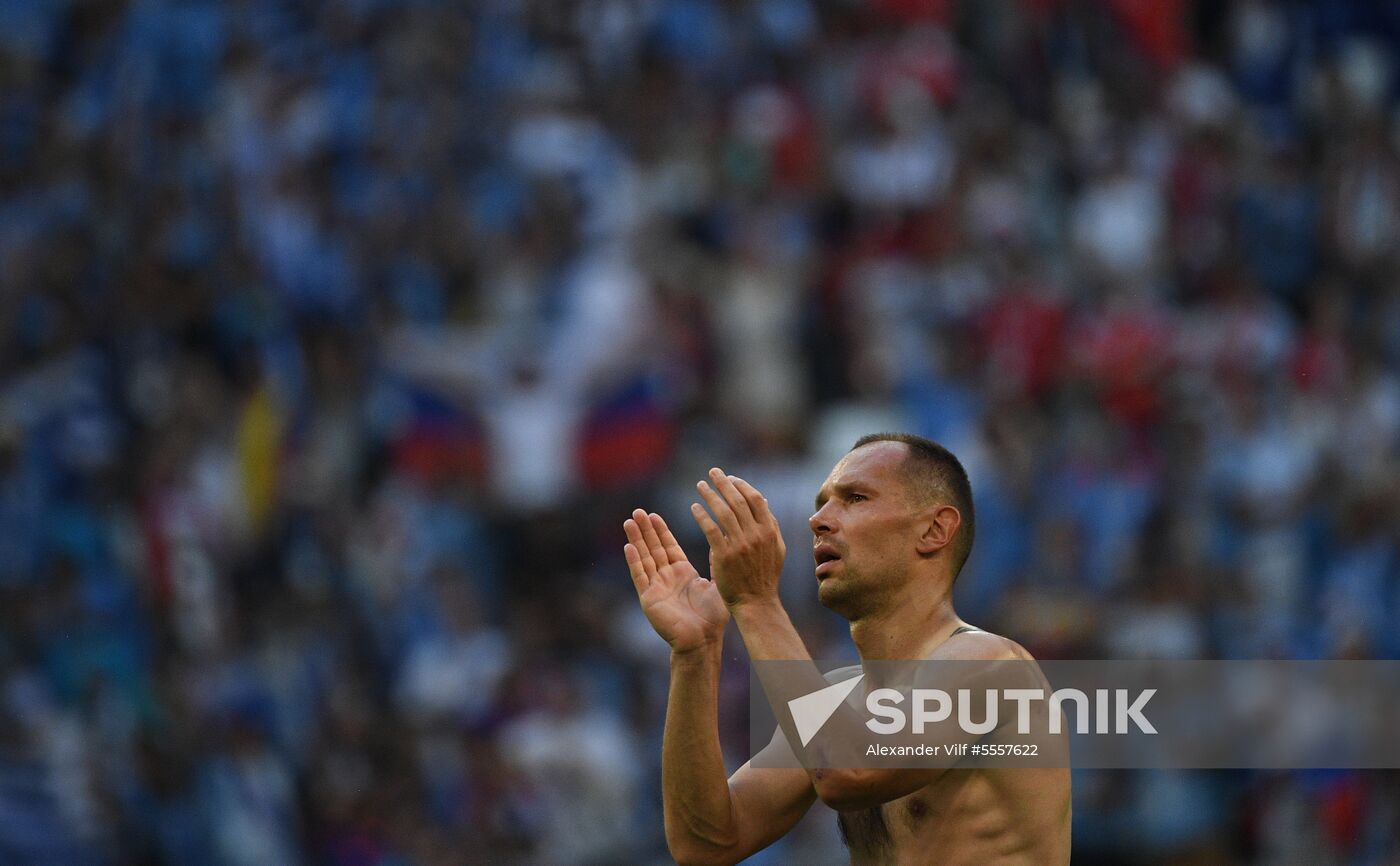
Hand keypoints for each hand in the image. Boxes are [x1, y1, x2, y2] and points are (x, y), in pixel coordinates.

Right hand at [624, 509, 729, 653]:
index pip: (668, 547)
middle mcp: (667, 578)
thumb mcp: (716, 584)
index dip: (660, 531)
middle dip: (646, 530)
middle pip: (653, 548)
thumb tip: (719, 543)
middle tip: (638, 511)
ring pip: (644, 558)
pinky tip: (629, 546)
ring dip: (637, 540)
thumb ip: (715, 563)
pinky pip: (640, 576)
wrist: (704, 640)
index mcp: (683, 573)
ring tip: (629, 521)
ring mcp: (656, 587)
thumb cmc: (713, 617)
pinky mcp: (649, 599)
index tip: (653, 514)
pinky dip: (634, 562)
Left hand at [691, 469, 785, 608]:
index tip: (730, 478)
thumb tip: (763, 499)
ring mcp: (740, 545)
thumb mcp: (776, 549)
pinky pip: (711, 529)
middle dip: (724, 483)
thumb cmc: (764, 576)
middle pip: (737, 501)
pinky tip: (695, 507)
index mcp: (769, 531)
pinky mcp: (724, 555)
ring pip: (723, 512)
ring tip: (700, 485)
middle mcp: (756, 535)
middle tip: (713, 472)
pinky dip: (702, 515)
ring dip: (710, 495)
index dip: (742, 485)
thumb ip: (770, 524)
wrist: (756, 603)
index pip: (755, 499)